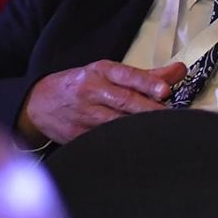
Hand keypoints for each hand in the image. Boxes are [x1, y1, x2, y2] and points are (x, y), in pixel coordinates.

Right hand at [19, 60, 187, 146]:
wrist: (38, 103)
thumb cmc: (81, 85)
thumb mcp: (108, 73)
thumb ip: (146, 76)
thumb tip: (180, 70)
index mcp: (101, 72)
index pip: (127, 76)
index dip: (147, 83)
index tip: (165, 91)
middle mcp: (92, 91)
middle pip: (125, 102)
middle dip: (149, 110)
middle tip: (171, 117)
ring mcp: (84, 115)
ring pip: (117, 124)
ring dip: (140, 128)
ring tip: (162, 132)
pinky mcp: (78, 136)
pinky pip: (105, 140)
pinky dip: (124, 143)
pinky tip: (140, 147)